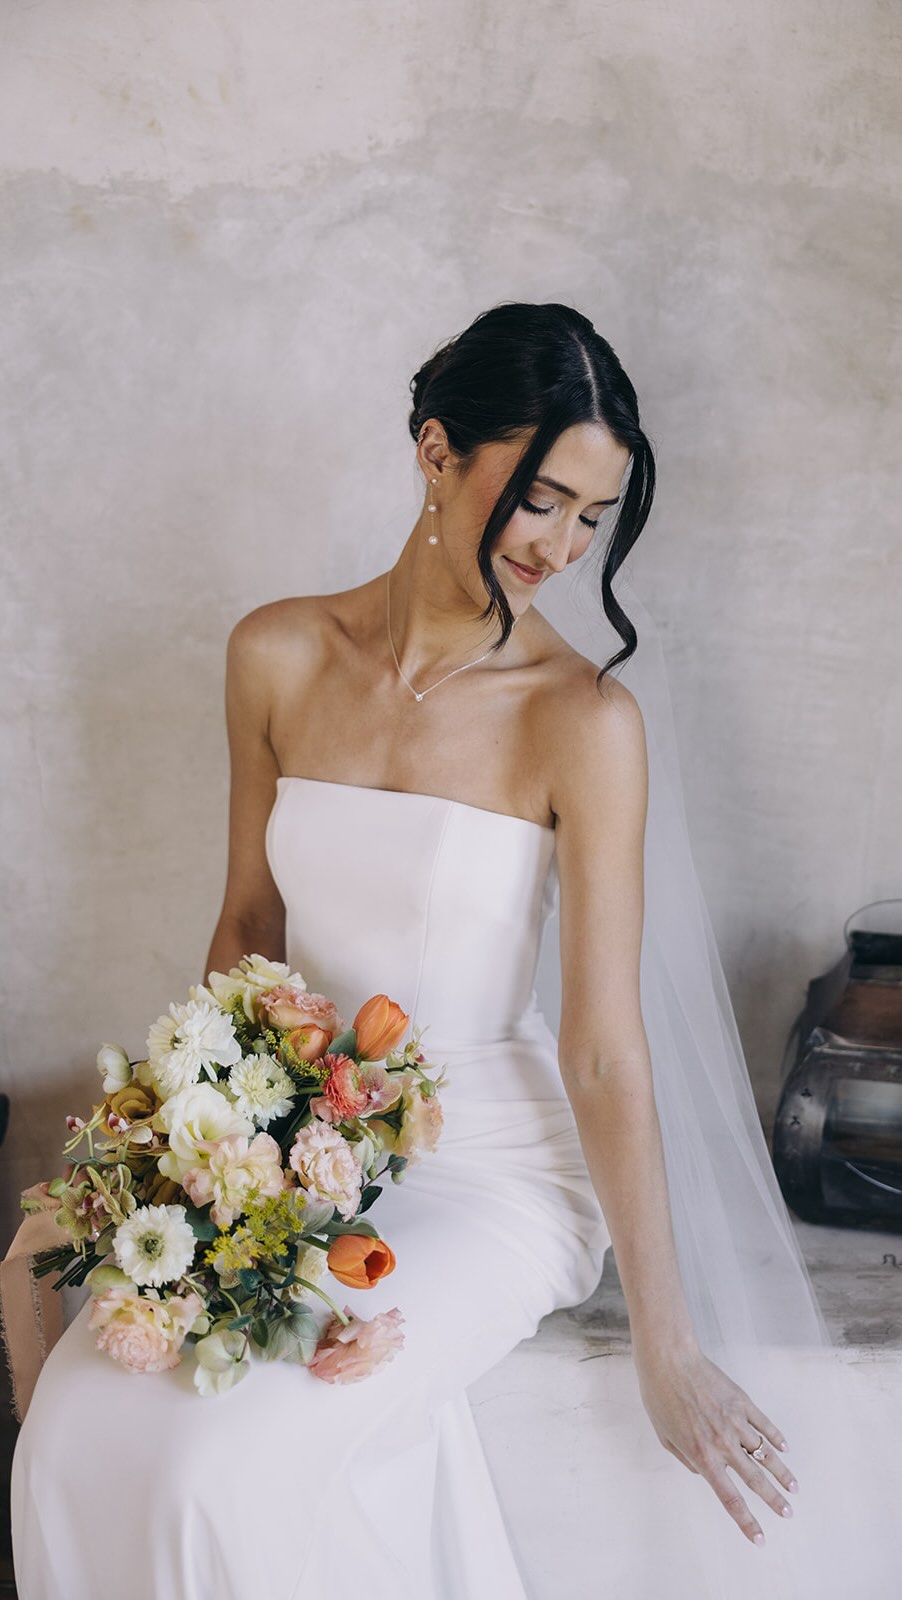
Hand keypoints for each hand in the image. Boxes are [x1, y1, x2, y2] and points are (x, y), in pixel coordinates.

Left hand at [633, 1341, 798, 1545]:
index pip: (730, 1498)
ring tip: (794, 1488)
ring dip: (781, 1472)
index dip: (747, 1521)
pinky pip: (764, 1424)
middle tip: (788, 1514)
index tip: (760, 1538)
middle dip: (773, 1500)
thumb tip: (701, 1470)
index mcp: (703, 1457)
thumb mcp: (665, 1437)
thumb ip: (686, 1459)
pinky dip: (776, 1437)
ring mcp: (736, 1422)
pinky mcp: (742, 1402)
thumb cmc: (660, 1398)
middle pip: (755, 1479)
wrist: (669, 1361)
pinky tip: (784, 1448)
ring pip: (766, 1454)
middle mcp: (724, 1444)